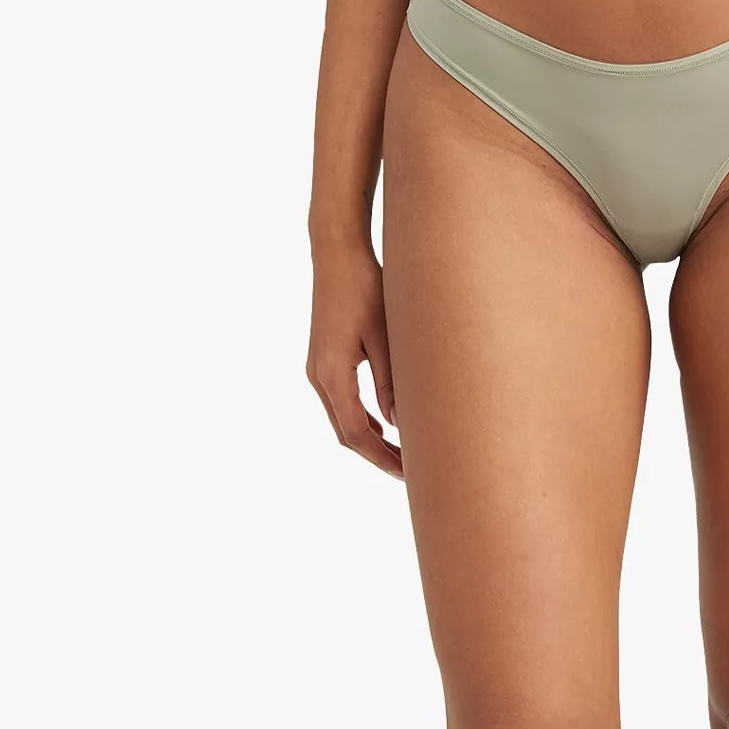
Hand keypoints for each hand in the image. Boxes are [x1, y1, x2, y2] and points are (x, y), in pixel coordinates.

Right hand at [306, 241, 402, 477]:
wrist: (337, 254)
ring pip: (342, 420)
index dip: (382, 457)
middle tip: (411, 472)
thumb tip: (400, 425)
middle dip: (377, 455)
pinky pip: (341, 402)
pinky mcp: (324, 359)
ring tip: (402, 453)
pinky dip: (362, 419)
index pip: (357, 433)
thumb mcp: (385, 337)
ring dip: (369, 439)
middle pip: (346, 433)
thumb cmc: (365, 288)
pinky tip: (386, 424)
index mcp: (332, 374)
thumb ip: (391, 383)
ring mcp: (317, 369)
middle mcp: (318, 376)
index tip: (408, 474)